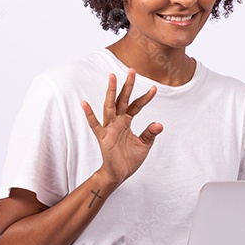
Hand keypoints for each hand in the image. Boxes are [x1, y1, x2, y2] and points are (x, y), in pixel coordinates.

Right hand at [81, 70, 162, 185]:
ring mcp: (109, 128)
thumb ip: (150, 133)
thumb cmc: (129, 159)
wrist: (119, 174)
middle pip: (123, 99)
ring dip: (111, 92)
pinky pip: (95, 125)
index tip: (154, 88)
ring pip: (109, 106)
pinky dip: (89, 114)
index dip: (145, 97)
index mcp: (126, 121)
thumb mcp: (144, 145)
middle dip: (127, 85)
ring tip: (112, 77)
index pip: (136, 106)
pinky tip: (84, 103)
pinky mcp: (103, 137)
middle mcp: (117, 121)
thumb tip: (159, 124)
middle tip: (132, 70)